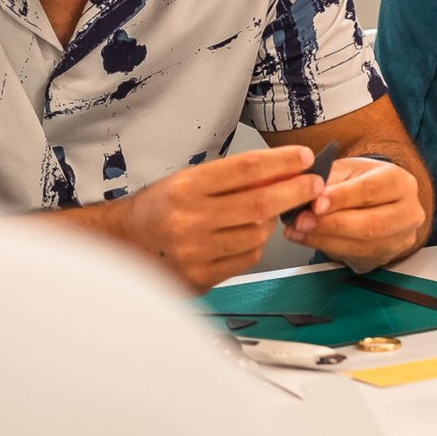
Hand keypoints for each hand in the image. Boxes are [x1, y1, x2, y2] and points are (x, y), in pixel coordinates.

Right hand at [117, 146, 316, 291]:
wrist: (122, 245)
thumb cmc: (158, 208)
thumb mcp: (188, 180)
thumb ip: (232, 178)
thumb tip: (283, 170)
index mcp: (184, 189)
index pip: (245, 169)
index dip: (281, 162)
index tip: (304, 157)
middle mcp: (189, 221)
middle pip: (260, 204)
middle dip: (295, 191)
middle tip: (314, 183)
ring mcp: (195, 254)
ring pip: (258, 235)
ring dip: (270, 222)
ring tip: (263, 213)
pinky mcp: (200, 278)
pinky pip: (246, 259)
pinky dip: (254, 245)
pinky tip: (244, 236)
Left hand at [283, 154, 426, 269]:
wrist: (380, 200)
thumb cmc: (362, 181)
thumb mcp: (347, 170)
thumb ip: (329, 180)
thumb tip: (308, 194)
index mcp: (400, 182)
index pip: (371, 190)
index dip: (343, 198)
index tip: (316, 203)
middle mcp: (408, 212)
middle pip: (370, 224)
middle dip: (331, 224)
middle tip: (301, 220)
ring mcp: (401, 238)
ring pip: (361, 245)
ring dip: (324, 240)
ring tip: (298, 231)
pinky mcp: (386, 256)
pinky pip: (355, 257)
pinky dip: (327, 249)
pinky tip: (308, 239)